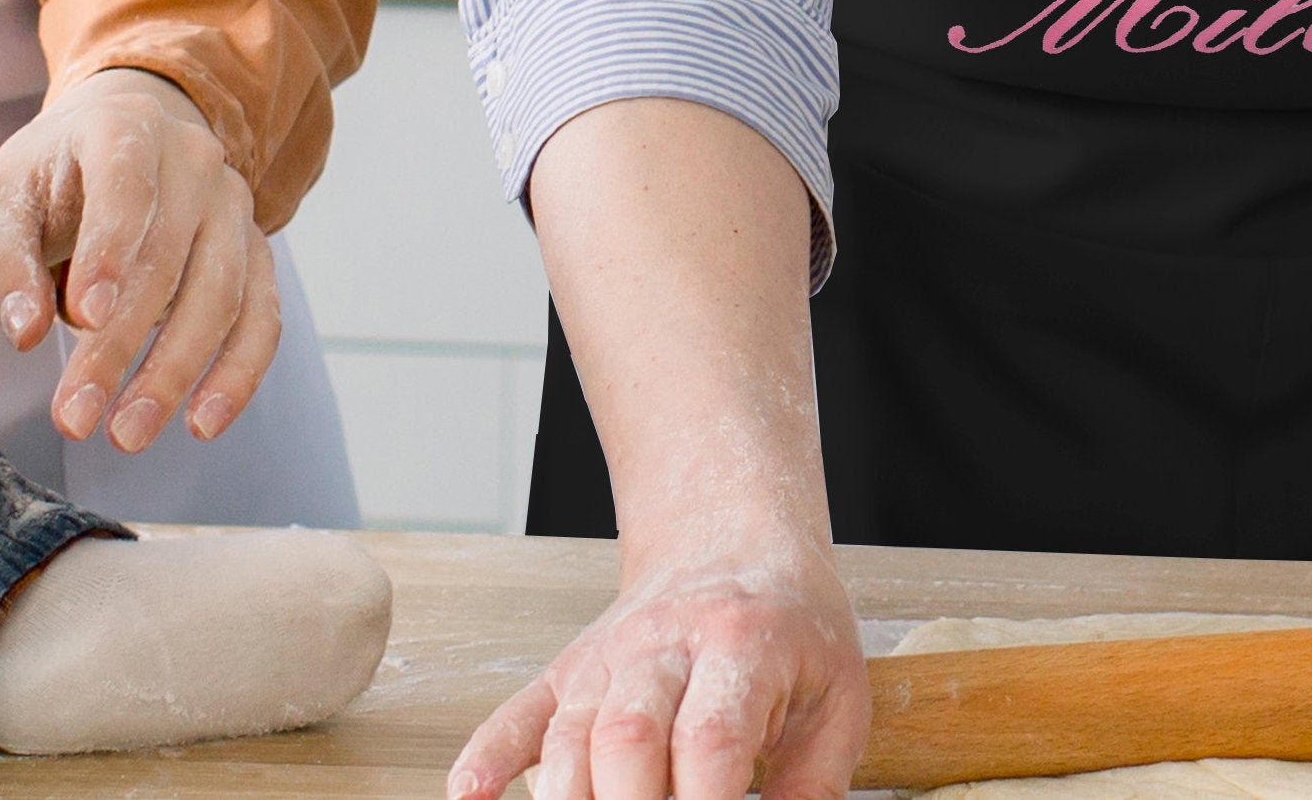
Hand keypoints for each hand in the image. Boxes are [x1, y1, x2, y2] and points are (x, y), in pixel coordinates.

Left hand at [0, 68, 277, 452]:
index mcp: (126, 128)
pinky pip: (263, 313)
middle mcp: (194, 160)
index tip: (83, 319)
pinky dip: (240, 371)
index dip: (111, 250)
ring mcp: (234, 204)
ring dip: (179, 370)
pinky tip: (204, 421)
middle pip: (172, 255)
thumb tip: (26, 332)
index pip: (128, 184)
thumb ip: (3, 264)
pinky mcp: (255, 249)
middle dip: (124, 345)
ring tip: (129, 435)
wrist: (122, 141)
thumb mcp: (0, 206)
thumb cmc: (52, 180)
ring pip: (223, 291)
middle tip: (77, 419)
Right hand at [450, 537, 866, 799]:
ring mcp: (607, 657)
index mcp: (742, 644)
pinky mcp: (568, 671)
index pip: (713, 733)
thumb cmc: (791, 624)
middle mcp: (664, 646)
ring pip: (570, 735)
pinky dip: (489, 757)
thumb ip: (814, 783)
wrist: (735, 537)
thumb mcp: (837, 690)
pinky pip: (516, 713)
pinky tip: (473, 797)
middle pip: (627, 735)